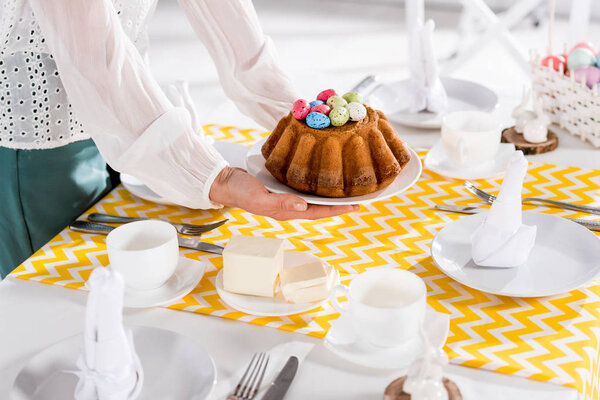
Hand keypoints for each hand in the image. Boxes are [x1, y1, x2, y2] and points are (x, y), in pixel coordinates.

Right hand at [209, 167, 358, 220]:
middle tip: (360, 198)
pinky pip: (305, 189)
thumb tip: (303, 206)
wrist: (226, 182)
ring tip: (348, 190)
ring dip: (331, 196)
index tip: (355, 206)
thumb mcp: (258, 198)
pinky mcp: (283, 188)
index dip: (337, 210)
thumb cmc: (240, 191)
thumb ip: (280, 203)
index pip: (318, 213)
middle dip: (340, 205)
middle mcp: (290, 207)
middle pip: (321, 208)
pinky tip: (324, 180)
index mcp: (286, 212)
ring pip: (314, 199)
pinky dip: (317, 186)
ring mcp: (287, 198)